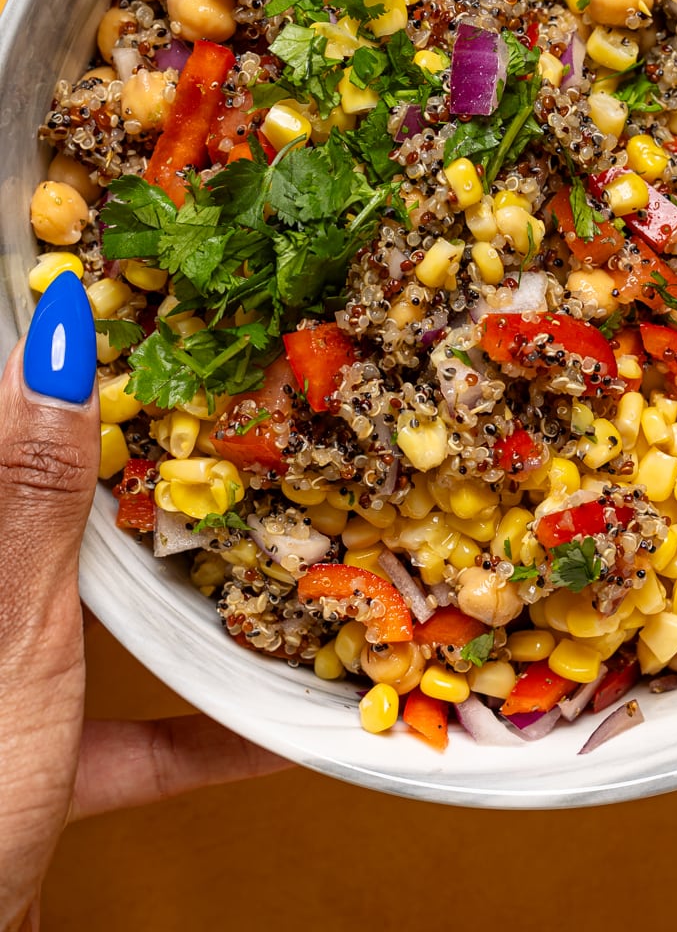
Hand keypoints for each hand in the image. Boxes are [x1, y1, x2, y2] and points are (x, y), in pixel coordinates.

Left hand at [0, 274, 286, 931]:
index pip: (4, 422)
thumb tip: (55, 336)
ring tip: (256, 518)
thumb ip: (30, 492)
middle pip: (53, 508)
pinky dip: (192, 730)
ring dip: (174, 581)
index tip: (128, 284)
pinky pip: (121, 730)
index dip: (50, 349)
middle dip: (133, 452)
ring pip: (90, 606)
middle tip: (221, 381)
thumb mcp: (10, 635)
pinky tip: (280, 729)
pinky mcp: (24, 763)